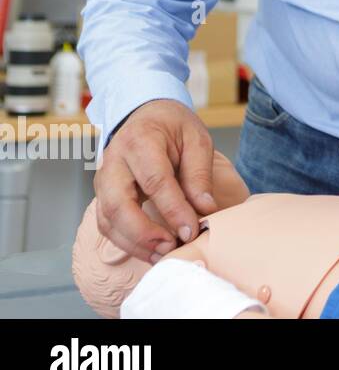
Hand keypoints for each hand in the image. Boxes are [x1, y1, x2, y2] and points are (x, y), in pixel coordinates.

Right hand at [94, 99, 218, 263]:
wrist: (146, 114)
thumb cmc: (173, 126)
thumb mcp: (196, 139)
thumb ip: (199, 173)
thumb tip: (205, 209)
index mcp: (141, 141)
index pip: (155, 181)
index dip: (173, 209)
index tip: (191, 230)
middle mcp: (114, 161)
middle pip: (118, 204)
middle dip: (143, 233)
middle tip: (171, 248)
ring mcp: (103, 179)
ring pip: (107, 219)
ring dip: (133, 243)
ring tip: (163, 255)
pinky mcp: (102, 194)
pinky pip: (107, 224)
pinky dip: (126, 242)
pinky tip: (151, 251)